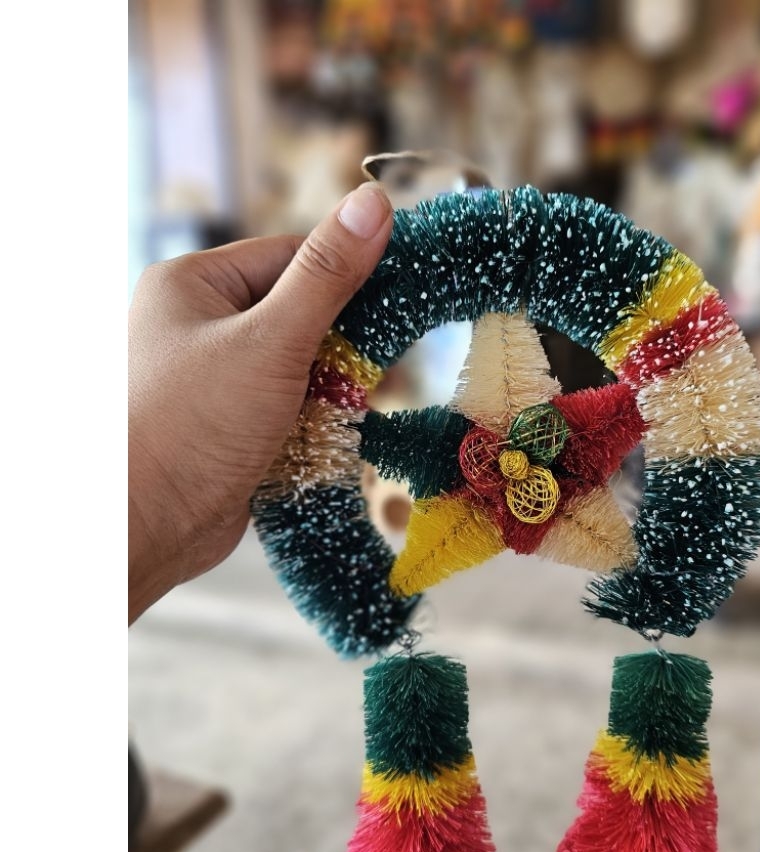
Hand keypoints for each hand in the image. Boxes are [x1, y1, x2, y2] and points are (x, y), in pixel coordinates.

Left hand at [128, 182, 392, 622]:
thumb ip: (327, 275)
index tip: (405, 293)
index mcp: (196, 285)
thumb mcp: (270, 341)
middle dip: (346, 340)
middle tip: (387, 363)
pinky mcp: (233, 425)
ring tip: (363, 402)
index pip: (293, 257)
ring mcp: (218, 378)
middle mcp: (202, 325)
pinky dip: (319, 417)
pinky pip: (291, 406)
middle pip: (301, 312)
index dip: (351, 273)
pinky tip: (339, 430)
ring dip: (335, 385)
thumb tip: (375, 202)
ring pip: (301, 364)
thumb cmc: (193, 423)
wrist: (144, 529)